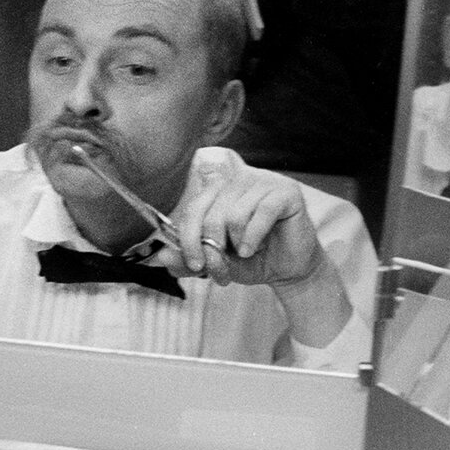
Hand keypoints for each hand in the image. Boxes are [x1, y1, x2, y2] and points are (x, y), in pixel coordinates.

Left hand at [164, 168, 324, 287]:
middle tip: (221, 270)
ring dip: (235, 244)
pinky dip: (253, 237)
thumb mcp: (216, 262)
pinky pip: (261, 213)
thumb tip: (161, 258)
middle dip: (212, 247)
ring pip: (234, 214)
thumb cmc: (253, 260)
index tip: (194, 264)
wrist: (288, 269)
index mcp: (219, 189)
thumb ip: (189, 258)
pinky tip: (253, 250)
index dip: (188, 237)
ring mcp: (264, 181)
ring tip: (244, 255)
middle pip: (211, 212)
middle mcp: (240, 179)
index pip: (193, 206)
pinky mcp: (286, 192)